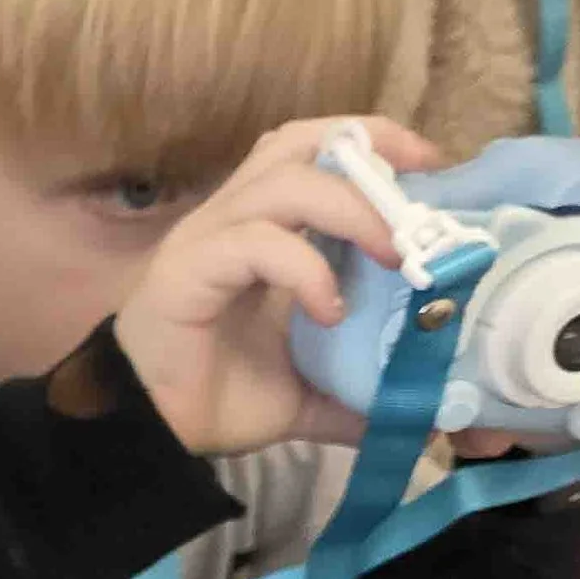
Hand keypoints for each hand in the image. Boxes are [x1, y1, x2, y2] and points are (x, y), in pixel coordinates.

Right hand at [113, 115, 444, 455]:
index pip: (312, 149)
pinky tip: (329, 310)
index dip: (372, 142)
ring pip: (284, 182)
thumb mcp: (308, 391)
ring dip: (351, 210)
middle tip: (420, 199)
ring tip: (393, 257)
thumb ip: (359, 390)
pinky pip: (256, 244)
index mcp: (259, 228)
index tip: (431, 167)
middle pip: (300, 143)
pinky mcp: (187, 272)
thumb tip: (422, 413)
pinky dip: (306, 268)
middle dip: (368, 154)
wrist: (148, 436)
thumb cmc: (215, 399)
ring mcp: (206, 241)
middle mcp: (230, 220)